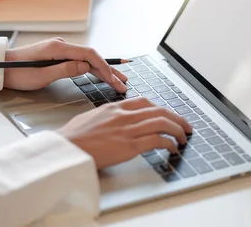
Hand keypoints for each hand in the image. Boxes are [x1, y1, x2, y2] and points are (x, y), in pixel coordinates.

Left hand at [3, 37, 127, 91]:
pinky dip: (92, 69)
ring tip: (118, 80)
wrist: (0, 69)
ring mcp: (60, 50)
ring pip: (87, 59)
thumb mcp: (41, 75)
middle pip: (91, 57)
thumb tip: (86, 67)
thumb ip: (65, 70)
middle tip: (124, 83)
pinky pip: (80, 61)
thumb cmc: (17, 74)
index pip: (89, 55)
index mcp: (58, 48)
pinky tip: (102, 75)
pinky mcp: (57, 55)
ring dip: (103, 70)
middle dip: (109, 70)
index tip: (114, 80)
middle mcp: (62, 45)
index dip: (104, 68)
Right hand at [58, 97, 192, 168]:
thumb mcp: (90, 118)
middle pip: (159, 110)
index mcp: (114, 107)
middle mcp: (123, 115)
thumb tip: (112, 121)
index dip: (160, 108)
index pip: (144, 102)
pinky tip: (172, 148)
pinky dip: (169, 143)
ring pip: (162, 122)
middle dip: (177, 118)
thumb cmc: (72, 138)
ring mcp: (127, 129)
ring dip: (178, 130)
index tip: (168, 115)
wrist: (65, 149)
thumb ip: (105, 117)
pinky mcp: (129, 145)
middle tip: (185, 126)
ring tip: (183, 137)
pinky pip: (157, 140)